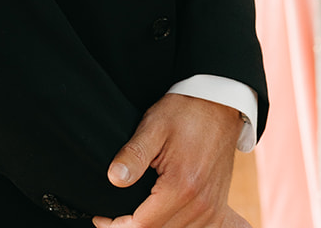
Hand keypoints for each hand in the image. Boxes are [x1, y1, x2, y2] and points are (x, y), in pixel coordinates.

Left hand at [91, 94, 249, 227]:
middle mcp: (200, 204)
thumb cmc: (185, 112)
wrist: (219, 105)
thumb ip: (134, 154)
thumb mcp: (153, 125)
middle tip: (111, 217)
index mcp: (182, 186)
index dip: (117, 225)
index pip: (143, 225)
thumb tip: (114, 178)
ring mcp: (212, 208)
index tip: (101, 218)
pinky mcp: (217, 207)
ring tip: (133, 214)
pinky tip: (161, 217)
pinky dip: (174, 227)